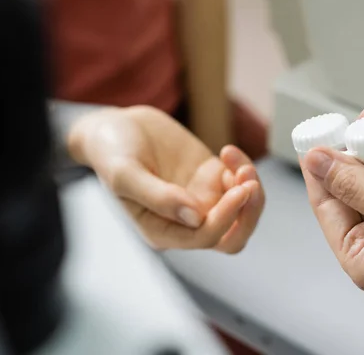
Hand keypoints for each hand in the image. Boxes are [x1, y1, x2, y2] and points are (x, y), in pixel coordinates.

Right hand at [67, 105, 264, 252]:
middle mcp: (185, 222)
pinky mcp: (211, 178)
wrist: (116, 126)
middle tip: (250, 183)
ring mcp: (201, 199)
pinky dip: (243, 169)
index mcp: (162, 230)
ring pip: (242, 213)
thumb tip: (194, 218)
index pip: (204, 238)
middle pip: (232, 237)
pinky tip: (228, 151)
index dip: (225, 218)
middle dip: (249, 215)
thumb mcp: (124, 173)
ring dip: (251, 193)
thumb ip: (157, 197)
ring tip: (243, 165)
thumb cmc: (112, 152)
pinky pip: (240, 184)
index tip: (237, 189)